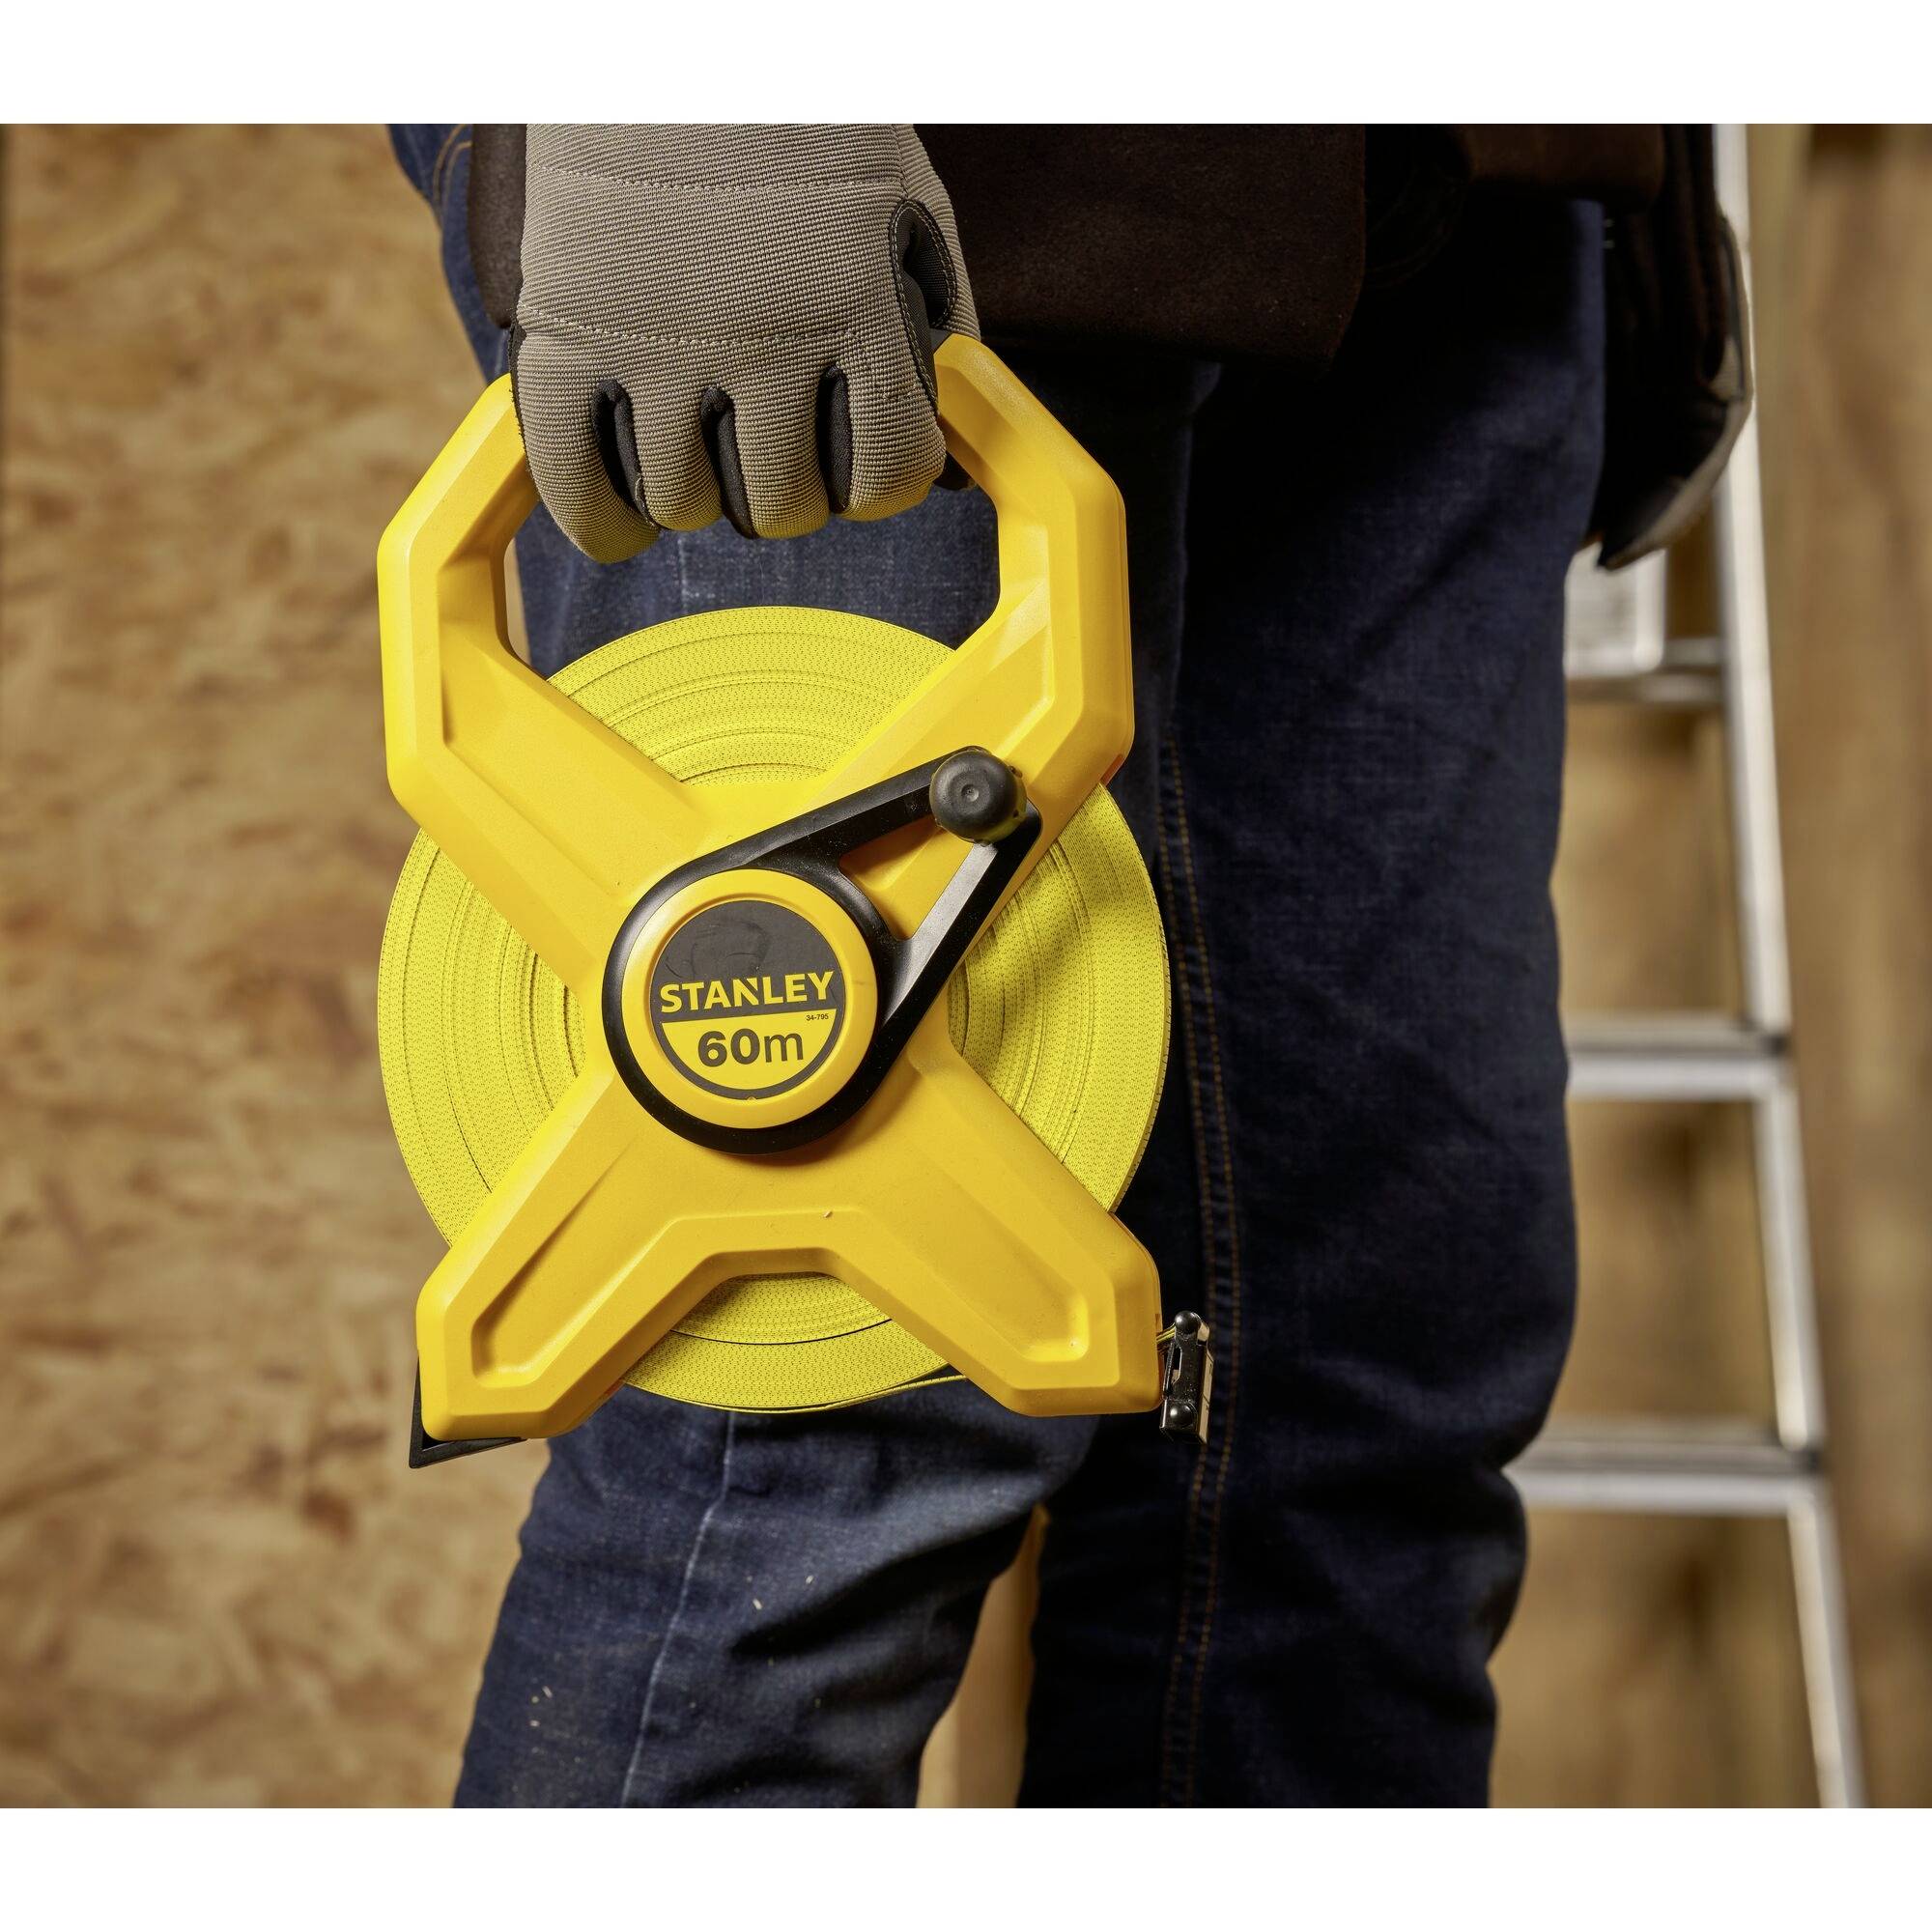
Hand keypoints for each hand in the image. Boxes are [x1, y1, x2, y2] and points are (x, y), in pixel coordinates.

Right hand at [467, 123, 978, 562]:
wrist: (677, 34)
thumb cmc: (808, 130)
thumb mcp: (910, 214)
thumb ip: (937, 338)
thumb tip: (950, 475)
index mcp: (856, 307)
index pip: (885, 477)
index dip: (875, 482)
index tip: (856, 459)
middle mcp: (759, 336)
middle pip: (781, 507)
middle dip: (786, 492)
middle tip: (769, 444)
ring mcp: (654, 341)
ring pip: (686, 506)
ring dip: (701, 500)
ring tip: (701, 455)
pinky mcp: (566, 333)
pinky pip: (577, 481)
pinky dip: (604, 523)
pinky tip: (626, 521)